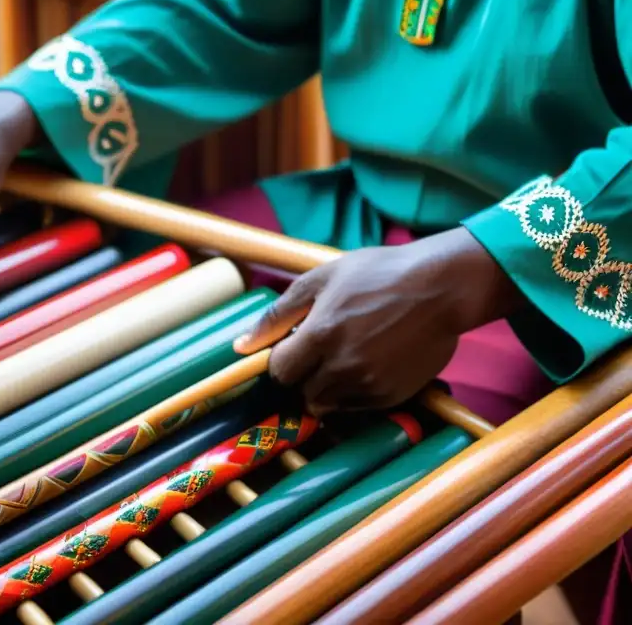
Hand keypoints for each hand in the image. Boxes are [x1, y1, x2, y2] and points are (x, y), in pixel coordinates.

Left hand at [234, 227, 522, 415]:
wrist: (441, 287)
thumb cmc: (377, 274)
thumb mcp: (320, 279)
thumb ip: (277, 315)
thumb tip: (240, 346)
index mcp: (320, 335)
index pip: (279, 372)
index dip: (282, 360)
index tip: (294, 347)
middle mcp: (342, 366)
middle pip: (301, 391)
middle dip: (303, 374)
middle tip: (322, 349)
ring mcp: (369, 384)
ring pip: (327, 403)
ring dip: (327, 385)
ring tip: (346, 354)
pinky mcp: (392, 396)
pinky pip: (356, 407)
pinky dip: (354, 391)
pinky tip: (369, 362)